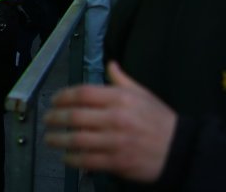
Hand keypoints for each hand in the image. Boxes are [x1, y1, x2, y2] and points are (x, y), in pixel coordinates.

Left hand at [44, 61, 177, 182]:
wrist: (178, 148)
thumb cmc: (158, 119)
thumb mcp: (142, 93)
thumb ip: (121, 80)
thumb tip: (110, 64)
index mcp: (120, 98)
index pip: (84, 93)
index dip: (64, 96)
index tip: (54, 100)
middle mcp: (115, 118)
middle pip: (76, 116)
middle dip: (56, 118)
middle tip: (47, 119)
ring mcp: (115, 141)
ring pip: (78, 139)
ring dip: (59, 139)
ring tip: (50, 138)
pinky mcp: (116, 162)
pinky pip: (88, 160)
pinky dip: (73, 159)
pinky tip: (66, 157)